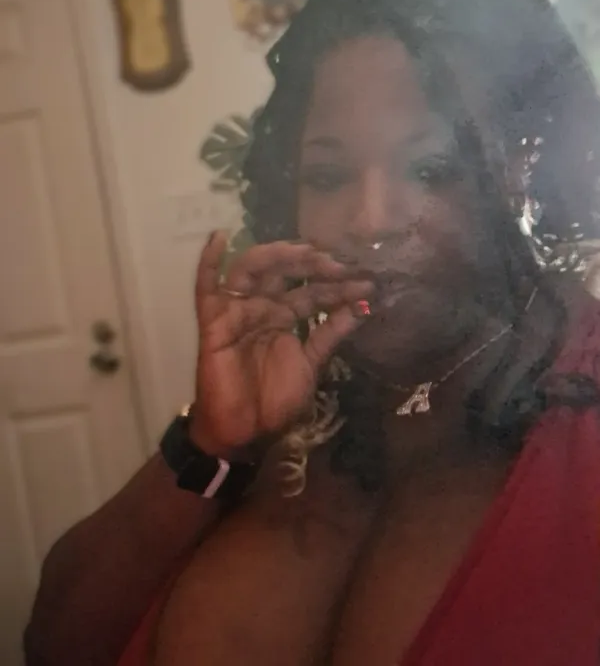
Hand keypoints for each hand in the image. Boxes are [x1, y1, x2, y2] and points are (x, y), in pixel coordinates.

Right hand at [190, 232, 371, 458]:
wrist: (245, 433)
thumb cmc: (275, 400)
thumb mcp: (312, 363)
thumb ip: (331, 333)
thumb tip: (364, 305)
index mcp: (285, 314)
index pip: (313, 290)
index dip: (338, 284)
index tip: (367, 280)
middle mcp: (262, 305)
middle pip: (285, 272)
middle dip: (313, 264)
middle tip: (341, 263)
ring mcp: (237, 310)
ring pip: (253, 269)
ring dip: (278, 256)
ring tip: (305, 252)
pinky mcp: (213, 320)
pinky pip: (206, 287)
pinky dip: (208, 262)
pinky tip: (219, 238)